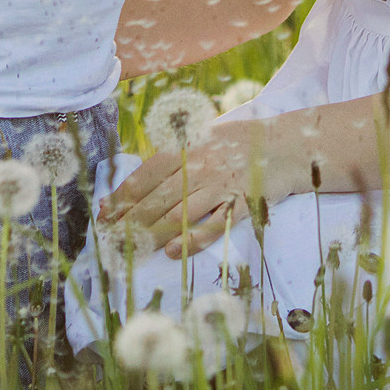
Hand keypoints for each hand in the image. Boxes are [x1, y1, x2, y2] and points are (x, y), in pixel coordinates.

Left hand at [100, 115, 305, 259]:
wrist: (286, 145)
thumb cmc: (238, 142)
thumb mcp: (202, 139)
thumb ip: (174, 158)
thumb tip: (139, 182)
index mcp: (186, 148)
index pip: (145, 175)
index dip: (122, 195)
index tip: (104, 212)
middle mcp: (199, 166)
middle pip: (156, 197)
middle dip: (129, 219)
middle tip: (110, 236)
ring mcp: (220, 186)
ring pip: (179, 213)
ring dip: (152, 232)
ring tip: (133, 247)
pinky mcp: (240, 203)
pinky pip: (213, 224)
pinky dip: (191, 239)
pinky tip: (172, 250)